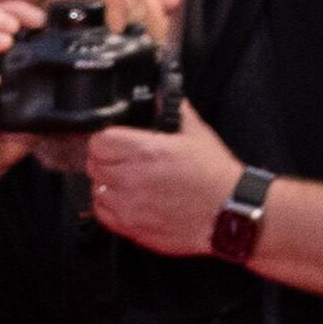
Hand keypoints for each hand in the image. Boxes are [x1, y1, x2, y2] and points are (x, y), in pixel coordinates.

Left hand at [84, 96, 241, 254]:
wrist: (228, 213)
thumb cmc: (215, 176)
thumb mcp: (197, 133)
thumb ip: (174, 110)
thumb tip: (162, 95)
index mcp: (147, 151)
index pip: (100, 141)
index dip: (105, 139)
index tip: (113, 140)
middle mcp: (133, 179)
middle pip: (94, 164)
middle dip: (105, 159)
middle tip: (122, 159)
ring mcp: (130, 206)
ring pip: (96, 189)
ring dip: (106, 182)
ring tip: (126, 180)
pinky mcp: (131, 228)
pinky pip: (102, 213)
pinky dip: (108, 205)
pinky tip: (125, 199)